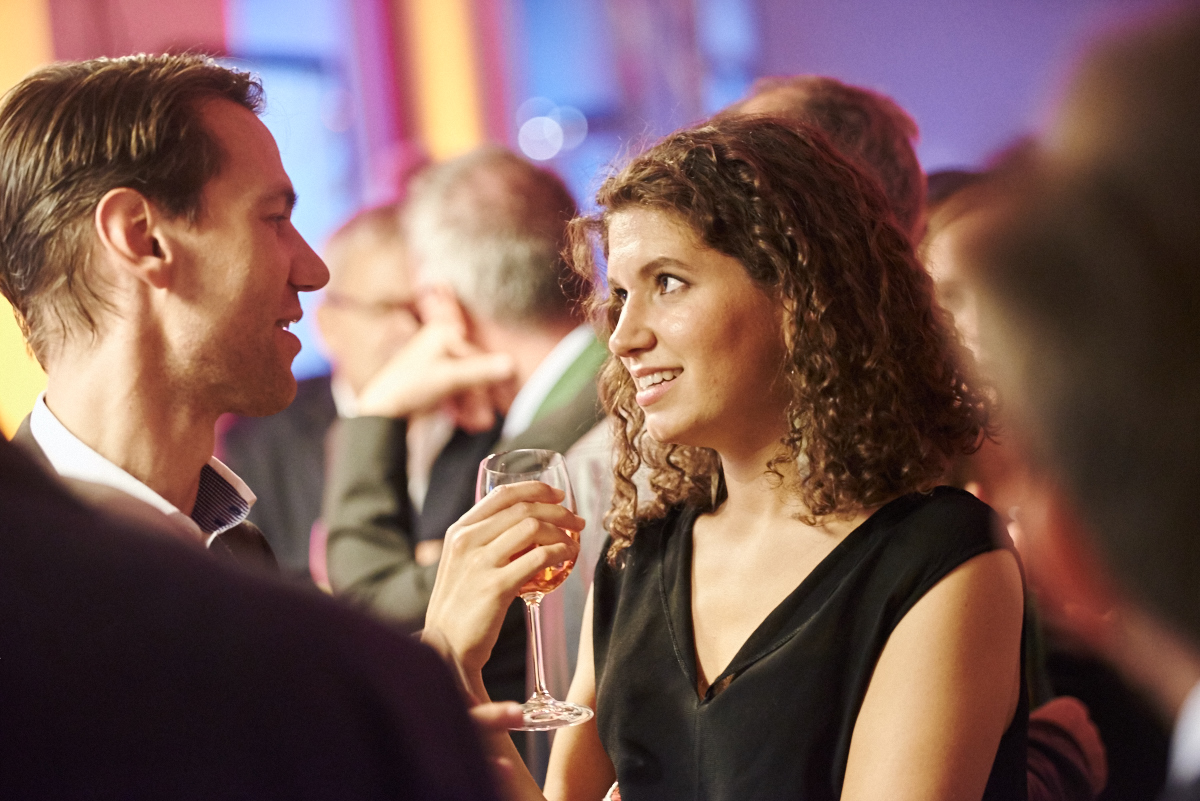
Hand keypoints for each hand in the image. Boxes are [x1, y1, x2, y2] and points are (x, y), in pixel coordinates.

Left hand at [356, 287, 513, 424]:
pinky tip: (472, 421)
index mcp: (442, 333)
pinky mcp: (433, 380)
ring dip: (475, 404)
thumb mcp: (450, 378)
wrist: (381, 412)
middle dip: (482, 395)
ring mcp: (436, 362)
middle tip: (493, 415)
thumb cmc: (409, 387)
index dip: (493, 378)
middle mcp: (440, 343)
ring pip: (465, 383)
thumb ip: (481, 371)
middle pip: (472, 370)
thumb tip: (511, 364)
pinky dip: (464, 405)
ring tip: (481, 423)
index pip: (478, 355)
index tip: (508, 396)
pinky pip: (456, 391)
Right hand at [422, 481, 583, 677]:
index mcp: (459, 531)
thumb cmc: (460, 606)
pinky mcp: (496, 587)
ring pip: (533, 527)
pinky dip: (559, 552)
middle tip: (577, 520)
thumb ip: (484, 541)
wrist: (446, 647)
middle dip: (558, 510)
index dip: (536, 489)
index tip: (558, 495)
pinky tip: (567, 556)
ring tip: (573, 542)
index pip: (502, 494)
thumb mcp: (461, 563)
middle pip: (523, 508)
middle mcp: (467, 541)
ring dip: (562, 531)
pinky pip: (538, 558)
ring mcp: (481, 563)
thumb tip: (523, 524)